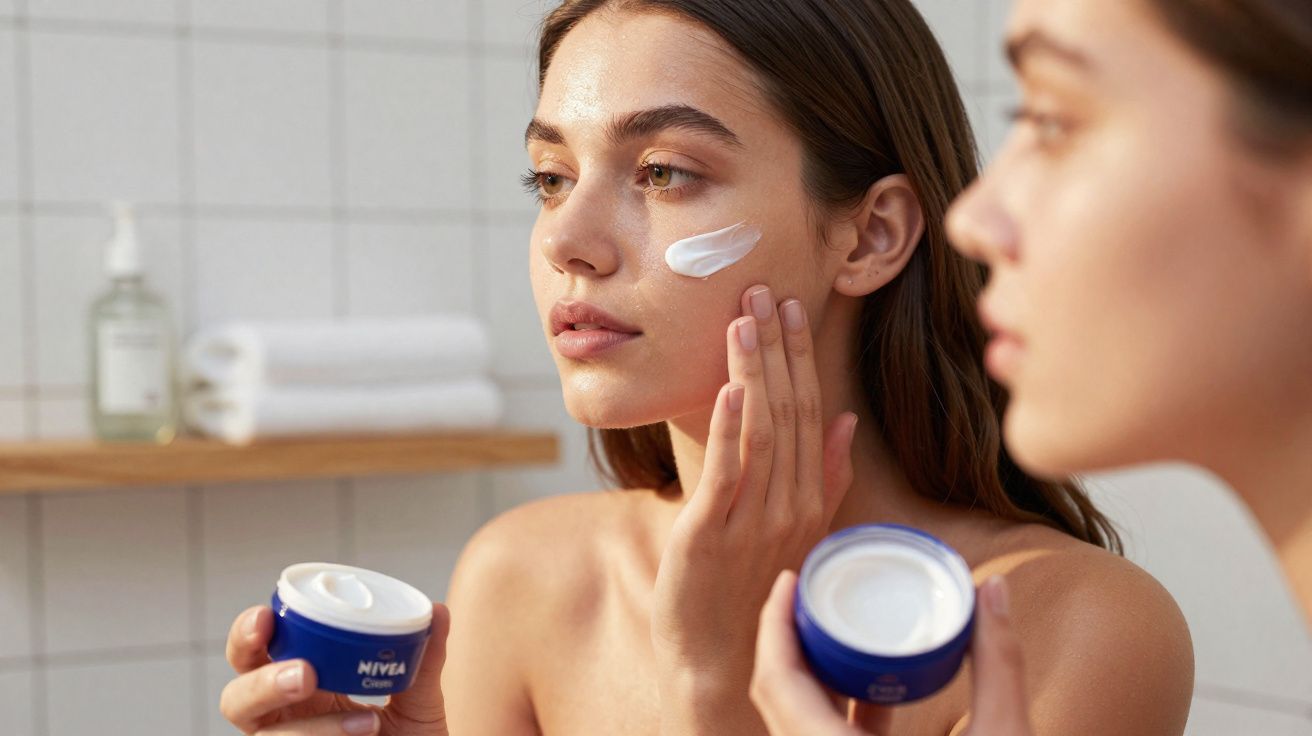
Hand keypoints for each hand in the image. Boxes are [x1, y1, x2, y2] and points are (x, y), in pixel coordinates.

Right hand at [219, 603, 451, 734]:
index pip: (254, 654)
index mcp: (299, 685)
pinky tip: (365, 735)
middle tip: (305, 674)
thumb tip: (437, 611)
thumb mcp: (420, 700)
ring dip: (310, 729)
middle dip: (262, 683)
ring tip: (368, 723)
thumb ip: (426, 659)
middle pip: (236, 699)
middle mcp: (283, 719)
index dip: (246, 635)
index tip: (267, 615)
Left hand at [651, 284, 859, 727]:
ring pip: (760, 431)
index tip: (792, 307)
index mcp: (809, 497)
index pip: (810, 411)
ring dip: (753, 371)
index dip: (800, 357)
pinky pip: (725, 472)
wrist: (718, 654)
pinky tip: (727, 386)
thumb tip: (844, 417)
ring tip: (743, 320)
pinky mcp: (711, 533)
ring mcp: (753, 519)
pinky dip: (728, 427)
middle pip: (789, 411)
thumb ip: (824, 474)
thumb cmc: (753, 588)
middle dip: (777, 349)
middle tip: (764, 292)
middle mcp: (789, 504)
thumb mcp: (800, 528)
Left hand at [750, 571, 1032, 735]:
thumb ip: (1000, 665)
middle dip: (789, 639)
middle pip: (779, 698)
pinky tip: (867, 686)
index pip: (776, 685)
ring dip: (810, 674)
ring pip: (797, 724)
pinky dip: (834, 710)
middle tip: (810, 591)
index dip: (773, 627)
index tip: (789, 580)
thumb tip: (994, 591)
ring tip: (835, 625)